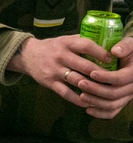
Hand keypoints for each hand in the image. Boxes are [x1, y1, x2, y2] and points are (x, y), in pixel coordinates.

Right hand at [9, 35, 132, 118]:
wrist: (27, 55)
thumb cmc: (52, 47)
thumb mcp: (65, 40)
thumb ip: (82, 42)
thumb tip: (106, 44)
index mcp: (66, 43)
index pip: (86, 46)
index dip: (100, 53)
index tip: (112, 59)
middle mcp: (60, 56)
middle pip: (84, 66)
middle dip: (101, 74)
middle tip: (114, 79)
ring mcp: (54, 70)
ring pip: (77, 80)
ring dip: (92, 88)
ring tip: (105, 92)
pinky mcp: (49, 82)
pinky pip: (66, 93)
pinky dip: (78, 99)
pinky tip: (88, 102)